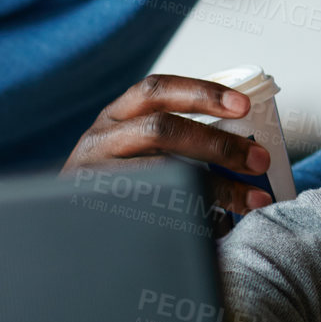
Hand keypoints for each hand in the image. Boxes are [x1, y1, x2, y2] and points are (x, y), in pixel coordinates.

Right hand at [61, 74, 272, 218]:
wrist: (61, 231)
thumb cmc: (119, 180)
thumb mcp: (136, 147)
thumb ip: (177, 137)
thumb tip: (245, 145)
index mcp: (116, 116)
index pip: (156, 90)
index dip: (202, 93)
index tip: (244, 105)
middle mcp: (100, 140)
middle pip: (160, 129)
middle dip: (217, 144)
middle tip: (259, 161)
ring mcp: (93, 177)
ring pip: (160, 173)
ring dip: (216, 186)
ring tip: (253, 200)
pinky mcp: (98, 214)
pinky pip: (151, 214)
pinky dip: (193, 218)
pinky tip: (221, 226)